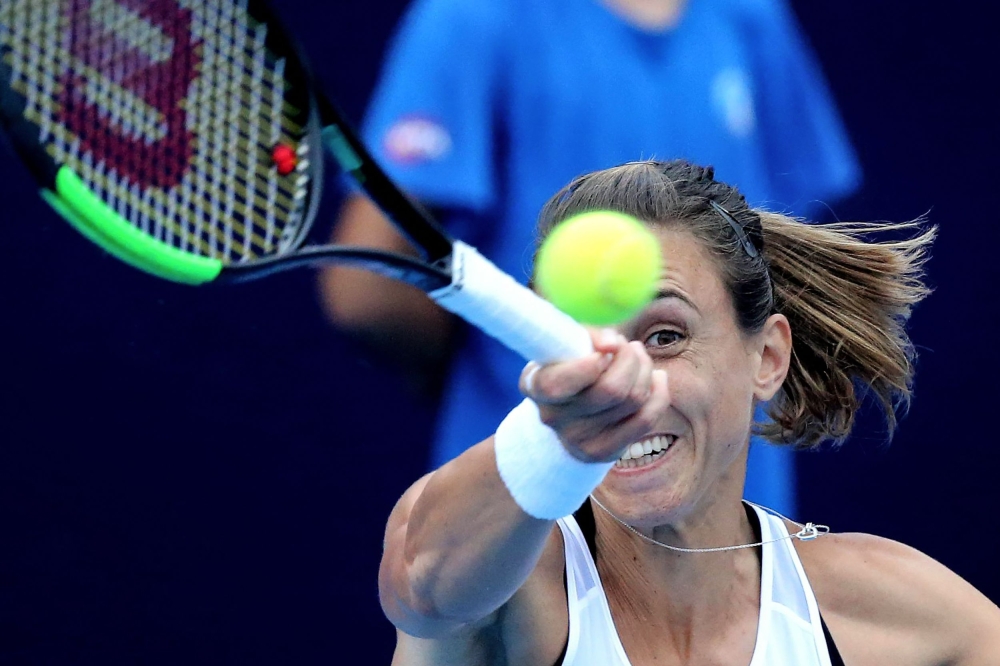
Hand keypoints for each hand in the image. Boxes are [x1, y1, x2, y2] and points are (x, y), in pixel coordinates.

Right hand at [519, 329, 668, 463]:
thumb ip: (590, 337)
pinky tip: (656, 378)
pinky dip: (659, 393)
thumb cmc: (570, 367)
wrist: (562, 417)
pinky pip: (645, 420)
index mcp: (535, 385)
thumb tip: (613, 344)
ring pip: (633, 400)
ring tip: (639, 358)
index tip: (602, 351)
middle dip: (630, 359)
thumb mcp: (569, 345)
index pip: (560, 383)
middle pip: (611, 389)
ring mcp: (577, 440)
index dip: (589, 365)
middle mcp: (552, 417)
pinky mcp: (603, 452)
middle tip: (629, 346)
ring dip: (645, 370)